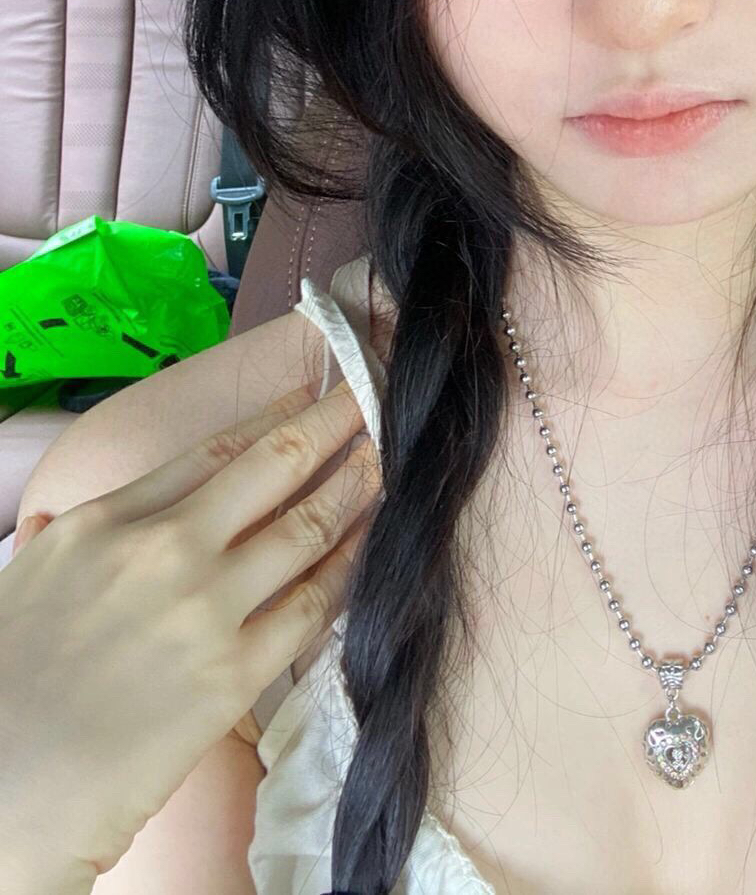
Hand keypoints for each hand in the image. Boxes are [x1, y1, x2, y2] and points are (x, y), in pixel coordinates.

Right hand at [1, 376, 379, 889]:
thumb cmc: (1, 692)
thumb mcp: (19, 587)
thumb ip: (54, 543)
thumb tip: (51, 518)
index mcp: (106, 521)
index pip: (212, 449)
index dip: (272, 415)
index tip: (307, 395)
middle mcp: (162, 548)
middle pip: (274, 466)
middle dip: (332, 424)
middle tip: (371, 398)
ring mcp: (203, 607)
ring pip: (307, 526)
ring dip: (355, 487)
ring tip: (384, 463)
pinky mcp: (233, 673)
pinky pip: (313, 605)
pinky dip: (350, 567)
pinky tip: (371, 546)